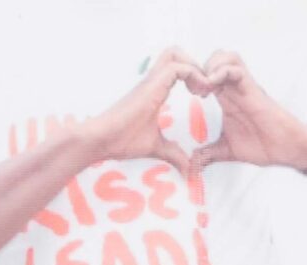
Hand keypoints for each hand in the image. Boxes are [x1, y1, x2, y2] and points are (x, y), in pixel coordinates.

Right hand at [81, 49, 196, 174]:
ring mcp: (151, 80)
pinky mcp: (151, 84)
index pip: (178, 67)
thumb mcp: (155, 147)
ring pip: (177, 53)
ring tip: (202, 89)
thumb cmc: (121, 141)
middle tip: (204, 88)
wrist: (102, 139)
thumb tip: (188, 170)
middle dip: (196, 64)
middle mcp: (153, 80)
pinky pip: (178, 67)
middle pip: (176, 52)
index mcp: (155, 89)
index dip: (195, 76)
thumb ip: (173, 154)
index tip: (202, 96)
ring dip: (194, 66)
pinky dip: (193, 74)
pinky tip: (198, 93)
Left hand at [184, 51, 306, 172]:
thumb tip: (194, 163)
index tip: (189, 94)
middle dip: (200, 67)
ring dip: (210, 65)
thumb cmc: (263, 145)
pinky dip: (221, 71)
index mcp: (226, 98)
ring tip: (204, 85)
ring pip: (226, 57)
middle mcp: (234, 88)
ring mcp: (244, 87)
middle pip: (216, 58)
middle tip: (194, 87)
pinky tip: (212, 86)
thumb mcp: (228, 150)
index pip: (207, 73)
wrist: (287, 148)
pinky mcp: (253, 89)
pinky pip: (236, 69)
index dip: (194, 78)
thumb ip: (210, 154)